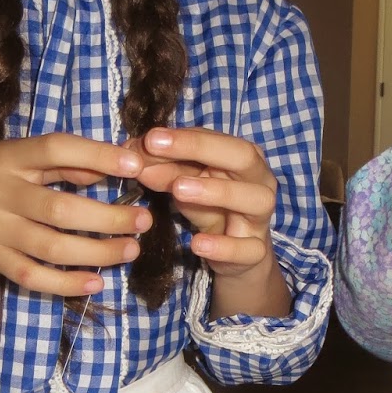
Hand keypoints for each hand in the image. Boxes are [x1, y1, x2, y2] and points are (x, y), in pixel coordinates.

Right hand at [0, 133, 148, 297]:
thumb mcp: (10, 156)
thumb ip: (56, 162)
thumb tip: (107, 167)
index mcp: (9, 157)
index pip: (56, 150)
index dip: (97, 156)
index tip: (135, 166)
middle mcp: (1, 192)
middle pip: (62, 208)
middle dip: (109, 217)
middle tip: (144, 220)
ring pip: (52, 247)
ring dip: (97, 251)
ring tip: (130, 250)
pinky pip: (33, 275)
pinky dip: (66, 282)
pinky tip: (96, 282)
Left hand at [138, 126, 278, 276]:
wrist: (236, 256)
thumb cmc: (212, 208)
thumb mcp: (184, 186)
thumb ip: (162, 170)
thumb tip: (130, 153)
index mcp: (244, 158)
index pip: (216, 138)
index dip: (183, 137)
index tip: (149, 138)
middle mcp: (260, 181)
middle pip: (242, 156)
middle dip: (198, 148)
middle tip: (155, 147)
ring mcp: (261, 217)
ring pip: (254, 199)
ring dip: (216, 192)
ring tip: (178, 189)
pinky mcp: (256, 251)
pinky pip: (247, 249)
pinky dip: (224, 247)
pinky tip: (197, 244)